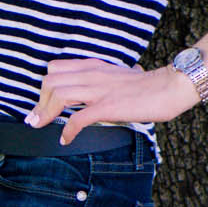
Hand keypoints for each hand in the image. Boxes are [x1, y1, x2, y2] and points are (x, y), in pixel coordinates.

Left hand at [25, 58, 196, 145]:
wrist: (170, 86)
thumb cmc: (150, 84)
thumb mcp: (122, 74)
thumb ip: (111, 77)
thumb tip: (120, 78)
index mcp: (93, 67)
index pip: (55, 69)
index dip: (44, 88)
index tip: (42, 104)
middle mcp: (92, 75)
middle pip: (50, 81)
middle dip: (39, 101)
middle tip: (37, 119)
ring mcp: (99, 90)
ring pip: (58, 94)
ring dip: (45, 113)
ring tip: (42, 126)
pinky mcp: (107, 107)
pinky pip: (78, 118)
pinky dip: (67, 131)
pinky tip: (66, 139)